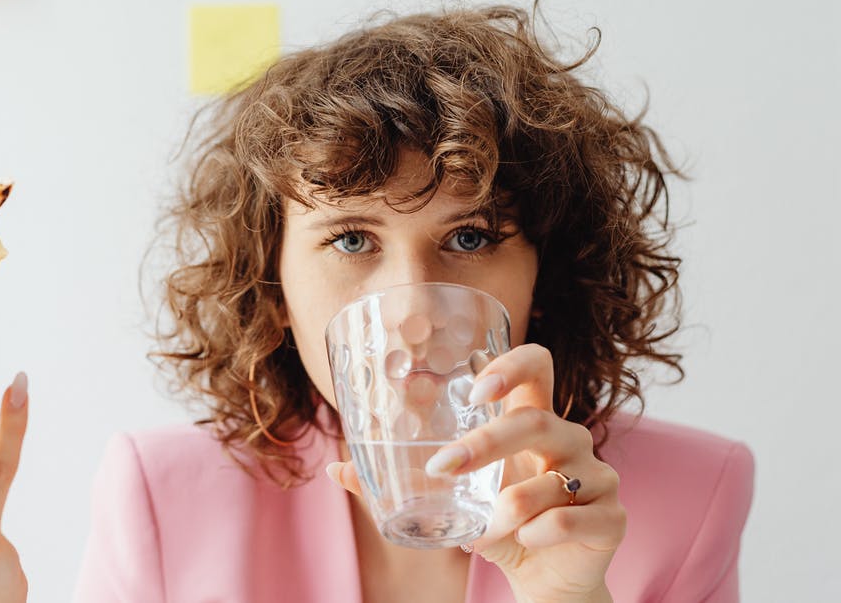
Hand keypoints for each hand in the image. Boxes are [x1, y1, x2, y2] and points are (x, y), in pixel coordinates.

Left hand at [326, 344, 623, 602]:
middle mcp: (570, 440)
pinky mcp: (612, 517)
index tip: (475, 389)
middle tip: (443, 468)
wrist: (548, 582)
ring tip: (479, 531)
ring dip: (508, 506)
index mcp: (534, 423)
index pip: (537, 367)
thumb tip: (334, 469)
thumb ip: (399, 485)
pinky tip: (521, 543)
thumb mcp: (453, 504)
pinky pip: (573, 518)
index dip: (511, 365)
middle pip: (536, 421)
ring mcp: (598, 477)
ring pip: (553, 478)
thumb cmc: (502, 528)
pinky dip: (537, 533)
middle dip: (485, 444)